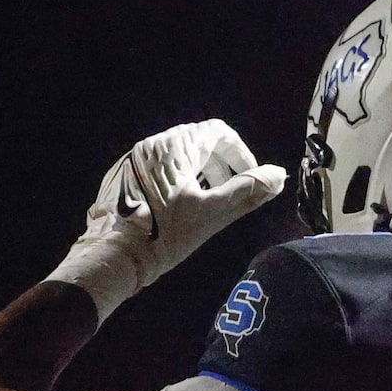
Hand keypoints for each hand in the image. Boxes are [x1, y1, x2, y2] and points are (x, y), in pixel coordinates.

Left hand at [46, 120, 284, 323]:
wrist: (113, 257)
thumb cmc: (164, 236)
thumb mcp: (212, 214)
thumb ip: (247, 191)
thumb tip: (278, 176)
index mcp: (174, 147)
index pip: (219, 133)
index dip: (240, 155)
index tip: (248, 179)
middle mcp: (153, 144)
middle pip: (199, 141)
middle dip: (221, 165)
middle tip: (228, 194)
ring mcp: (135, 159)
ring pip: (179, 155)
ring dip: (201, 172)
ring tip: (206, 202)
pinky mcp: (124, 175)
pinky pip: (160, 167)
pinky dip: (178, 179)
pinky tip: (178, 208)